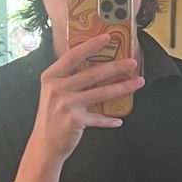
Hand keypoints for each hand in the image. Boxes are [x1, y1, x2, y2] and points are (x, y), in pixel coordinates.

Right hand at [31, 34, 144, 160]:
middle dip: (116, 66)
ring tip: (137, 82)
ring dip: (123, 87)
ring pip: (101, 92)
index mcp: (51, 76)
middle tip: (132, 62)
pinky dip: (109, 119)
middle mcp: (57, 88)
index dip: (91, 45)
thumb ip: (68, 78)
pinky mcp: (75, 120)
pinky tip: (118, 119)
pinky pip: (99, 117)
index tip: (107, 37)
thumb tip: (96, 65)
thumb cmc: (51, 116)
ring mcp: (66, 104)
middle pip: (93, 73)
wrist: (44, 144)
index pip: (73, 55)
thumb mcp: (53, 92)